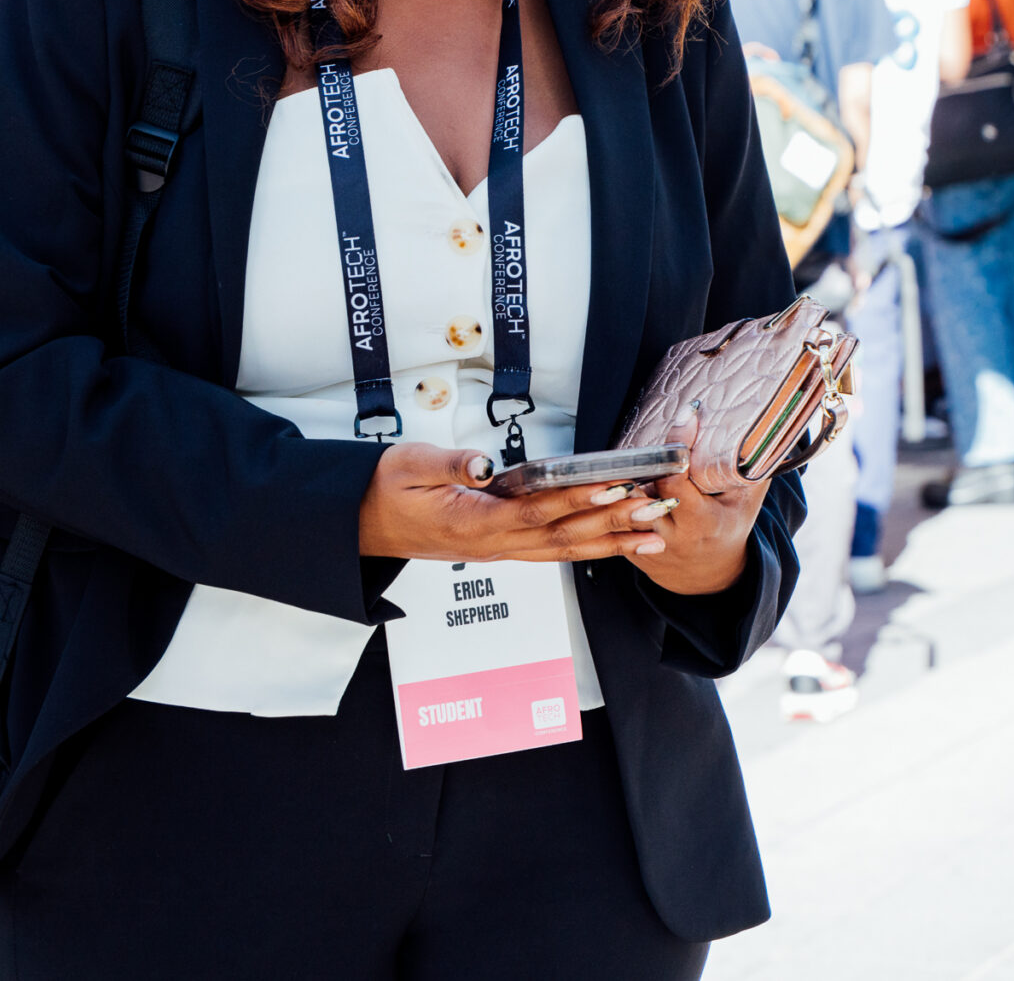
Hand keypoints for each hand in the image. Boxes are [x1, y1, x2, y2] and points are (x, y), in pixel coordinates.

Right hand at [357, 444, 673, 564]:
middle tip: (653, 509)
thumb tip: (482, 463)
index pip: (535, 510)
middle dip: (612, 521)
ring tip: (653, 534)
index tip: (612, 484)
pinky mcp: (500, 547)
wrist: (360, 522)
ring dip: (611, 541)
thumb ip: (448, 464)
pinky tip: (616, 544)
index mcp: (471, 522)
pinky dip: (589, 548)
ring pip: (564, 549)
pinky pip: (552, 551)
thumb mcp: (406, 464)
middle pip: (562, 535)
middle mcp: (491, 543)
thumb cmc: (382, 490)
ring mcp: (498, 549)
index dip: (576, 498)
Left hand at [627, 408, 768, 596]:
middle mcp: (669, 536)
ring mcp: (645, 544)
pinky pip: (614, 515)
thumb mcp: (746, 502)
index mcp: (701, 524)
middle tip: (651, 435)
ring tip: (630, 456)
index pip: (677, 480)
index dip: (678, 446)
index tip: (687, 416)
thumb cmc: (729, 528)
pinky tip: (617, 476)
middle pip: (643, 488)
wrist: (708, 575)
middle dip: (644, 460)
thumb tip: (765, 429)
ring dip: (623, 478)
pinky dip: (615, 495)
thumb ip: (752, 469)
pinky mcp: (626, 548)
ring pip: (621, 503)